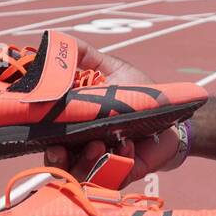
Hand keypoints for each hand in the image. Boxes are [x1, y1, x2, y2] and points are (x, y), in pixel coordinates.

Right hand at [43, 36, 182, 185]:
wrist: (172, 115)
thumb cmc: (138, 93)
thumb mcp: (111, 69)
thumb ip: (84, 55)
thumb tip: (54, 37)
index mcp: (73, 125)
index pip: (47, 138)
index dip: (43, 140)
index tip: (47, 136)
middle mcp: (82, 147)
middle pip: (57, 164)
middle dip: (57, 160)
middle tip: (62, 148)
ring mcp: (102, 163)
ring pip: (80, 175)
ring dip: (85, 161)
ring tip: (100, 144)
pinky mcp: (123, 173)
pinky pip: (112, 178)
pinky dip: (118, 164)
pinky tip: (128, 147)